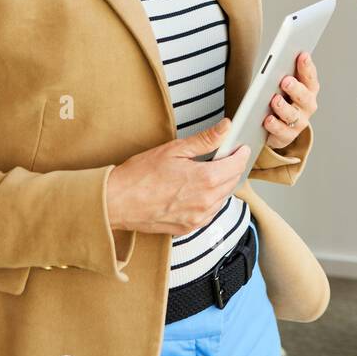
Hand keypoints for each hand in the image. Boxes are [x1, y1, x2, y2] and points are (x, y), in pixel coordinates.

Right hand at [106, 118, 250, 234]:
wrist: (115, 203)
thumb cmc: (139, 175)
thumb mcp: (174, 150)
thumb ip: (205, 140)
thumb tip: (226, 127)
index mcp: (205, 180)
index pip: (237, 166)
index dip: (241, 154)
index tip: (240, 147)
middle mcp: (206, 202)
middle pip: (233, 182)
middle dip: (233, 168)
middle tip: (226, 156)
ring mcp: (198, 218)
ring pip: (223, 199)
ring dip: (222, 185)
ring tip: (210, 172)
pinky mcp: (188, 227)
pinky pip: (209, 213)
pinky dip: (210, 200)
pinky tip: (198, 190)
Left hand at [263, 51, 318, 150]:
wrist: (277, 127)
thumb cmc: (281, 98)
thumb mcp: (284, 85)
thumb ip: (284, 71)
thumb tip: (279, 55)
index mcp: (308, 89)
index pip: (310, 76)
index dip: (307, 66)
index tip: (302, 55)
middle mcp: (307, 105)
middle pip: (304, 97)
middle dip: (295, 88)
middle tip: (285, 80)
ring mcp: (299, 122)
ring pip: (292, 115)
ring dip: (283, 107)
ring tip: (274, 100)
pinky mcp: (287, 135)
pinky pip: (282, 131)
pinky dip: (274, 125)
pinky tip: (267, 119)